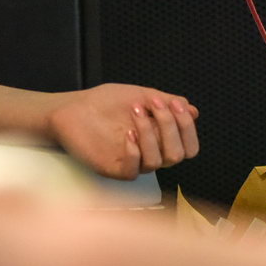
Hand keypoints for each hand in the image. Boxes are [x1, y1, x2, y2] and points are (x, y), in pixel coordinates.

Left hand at [45, 84, 199, 179]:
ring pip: (157, 162)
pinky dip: (134, 152)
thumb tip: (193, 110)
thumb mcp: (140, 95)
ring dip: (150, 133)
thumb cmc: (104, 103)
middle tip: (154, 103)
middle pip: (178, 155)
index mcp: (160, 138)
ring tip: (135, 111)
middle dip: (170, 127)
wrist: (73, 108)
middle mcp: (150, 153)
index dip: (188, 128)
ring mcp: (132, 162)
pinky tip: (127, 135)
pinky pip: (133, 171)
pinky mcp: (113, 169)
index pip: (188, 146)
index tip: (176, 104)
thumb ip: (167, 102)